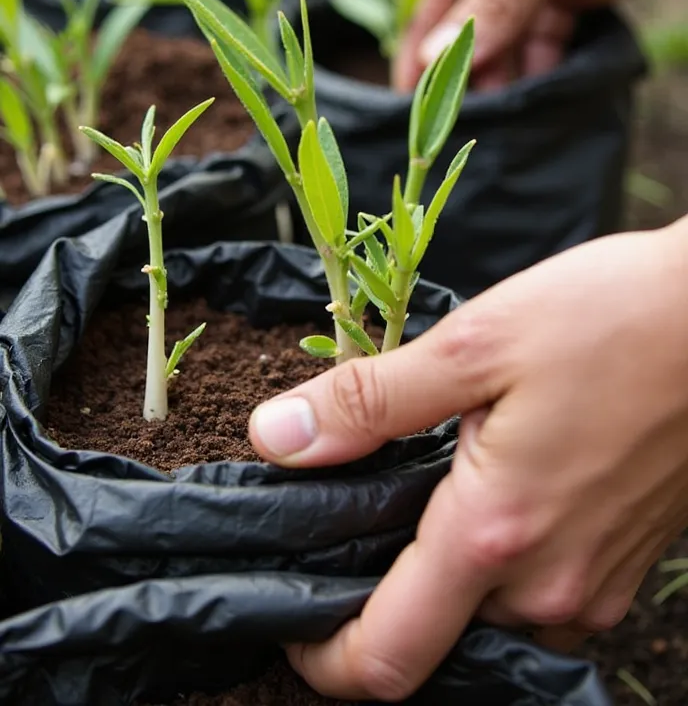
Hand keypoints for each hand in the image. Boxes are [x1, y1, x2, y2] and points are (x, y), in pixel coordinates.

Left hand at [250, 220, 687, 700]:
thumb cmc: (609, 318)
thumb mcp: (474, 345)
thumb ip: (367, 402)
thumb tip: (274, 437)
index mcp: (494, 535)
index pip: (383, 659)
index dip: (320, 656)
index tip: (291, 610)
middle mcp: (549, 586)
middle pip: (433, 640)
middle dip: (382, 597)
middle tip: (357, 514)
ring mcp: (596, 584)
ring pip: (488, 616)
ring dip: (446, 573)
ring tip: (427, 486)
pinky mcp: (626, 565)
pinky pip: (540, 591)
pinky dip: (499, 559)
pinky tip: (492, 484)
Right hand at [395, 0, 687, 91]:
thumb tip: (437, 55)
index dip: (419, 25)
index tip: (406, 82)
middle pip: (470, 2)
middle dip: (458, 56)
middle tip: (444, 113)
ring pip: (510, 22)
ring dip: (500, 66)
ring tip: (489, 116)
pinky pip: (551, 29)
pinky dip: (541, 61)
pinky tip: (533, 95)